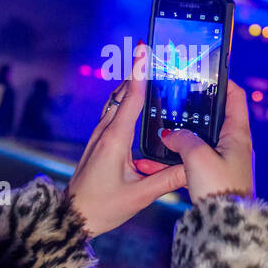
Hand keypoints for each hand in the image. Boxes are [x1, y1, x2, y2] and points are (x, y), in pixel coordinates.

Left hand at [66, 44, 186, 236]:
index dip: (140, 72)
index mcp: (115, 139)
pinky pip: (114, 114)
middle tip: (155, 51)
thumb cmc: (102, 208)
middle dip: (139, 71)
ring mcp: (99, 136)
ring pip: (117, 102)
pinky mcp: (99, 143)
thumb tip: (194, 167)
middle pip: (124, 93)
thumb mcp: (139, 196)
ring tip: (150, 69)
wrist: (72, 218)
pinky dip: (127, 101)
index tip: (144, 48)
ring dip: (133, 84)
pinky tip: (137, 103)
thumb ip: (168, 180)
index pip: (131, 98)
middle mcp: (105, 132)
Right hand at [153, 80, 254, 203]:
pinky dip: (182, 153)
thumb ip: (182, 139)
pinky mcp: (216, 175)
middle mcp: (235, 145)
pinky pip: (197, 157)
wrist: (227, 225)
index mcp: (237, 134)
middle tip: (177, 98)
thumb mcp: (197, 157)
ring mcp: (226, 160)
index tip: (205, 73)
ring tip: (165, 127)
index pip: (235, 96)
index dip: (222, 81)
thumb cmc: (219, 189)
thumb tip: (169, 134)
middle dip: (196, 108)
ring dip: (185, 133)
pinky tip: (164, 156)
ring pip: (203, 138)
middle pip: (216, 116)